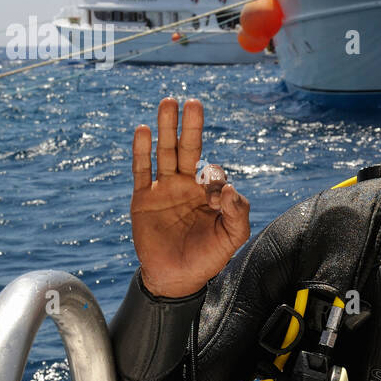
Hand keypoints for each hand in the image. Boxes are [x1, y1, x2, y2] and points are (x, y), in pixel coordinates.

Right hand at [130, 97, 250, 296]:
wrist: (176, 278)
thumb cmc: (207, 258)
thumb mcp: (232, 238)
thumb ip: (239, 213)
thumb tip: (229, 187)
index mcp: (209, 192)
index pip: (213, 173)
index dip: (215, 180)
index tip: (214, 200)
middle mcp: (186, 185)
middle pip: (188, 149)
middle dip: (191, 126)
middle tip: (192, 102)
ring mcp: (164, 189)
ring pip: (165, 152)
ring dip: (167, 128)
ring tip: (168, 102)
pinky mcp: (143, 198)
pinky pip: (142, 170)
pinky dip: (142, 150)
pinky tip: (144, 130)